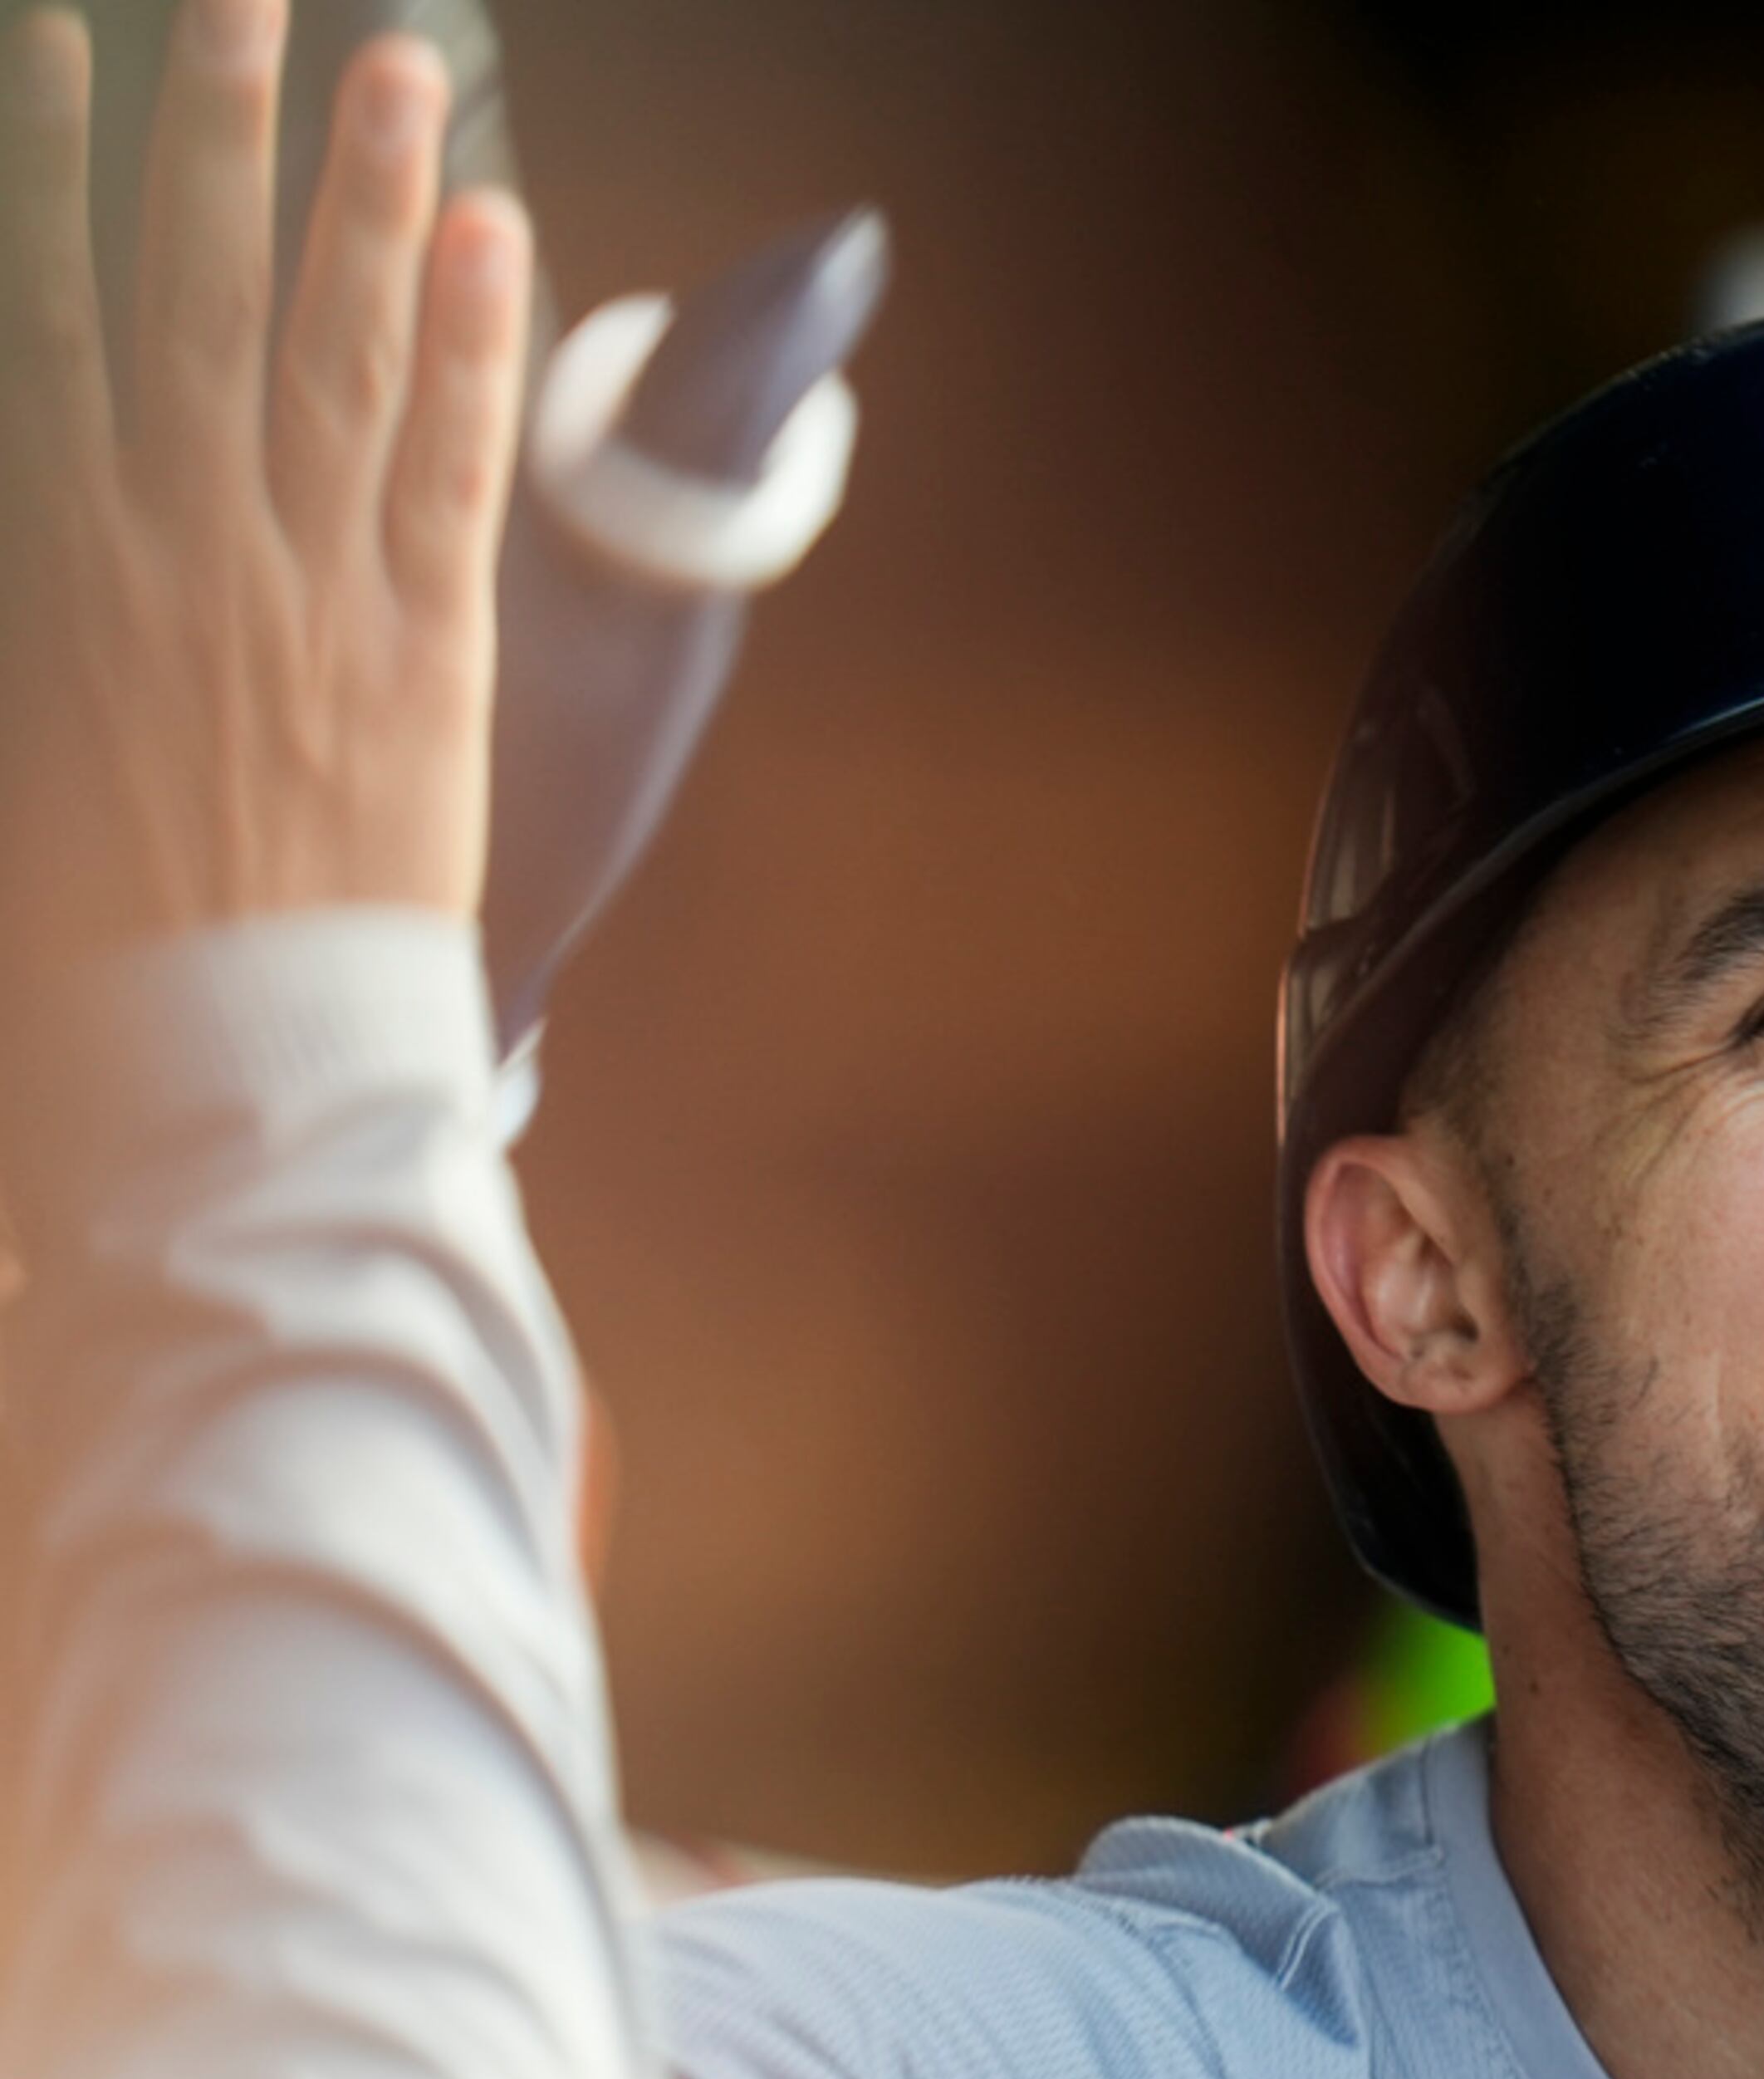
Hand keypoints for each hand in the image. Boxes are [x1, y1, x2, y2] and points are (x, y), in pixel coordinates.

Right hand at [0, 0, 530, 974]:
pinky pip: (445, 471)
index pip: (48, 318)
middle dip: (223, 138)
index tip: (62, 48)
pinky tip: (491, 242)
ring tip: (391, 68)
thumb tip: (66, 469)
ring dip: (363, 202)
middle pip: (198, 297)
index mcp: (64, 561)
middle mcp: (175, 544)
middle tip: (243, 0)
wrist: (208, 1061)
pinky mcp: (421, 652)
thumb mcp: (33, 750)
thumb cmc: (94, 931)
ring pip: (333, 355)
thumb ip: (59, 612)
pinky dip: (468, 353)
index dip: (50, 174)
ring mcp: (303, 589)